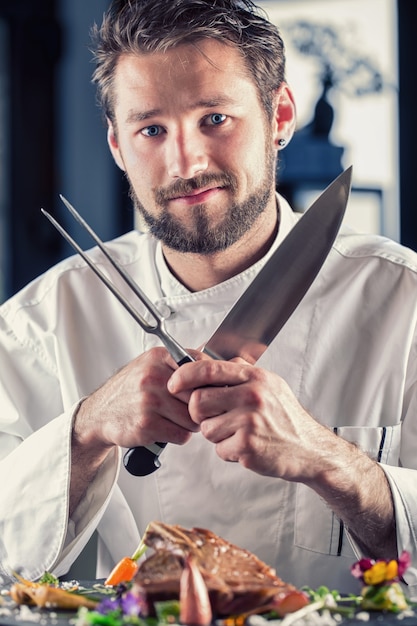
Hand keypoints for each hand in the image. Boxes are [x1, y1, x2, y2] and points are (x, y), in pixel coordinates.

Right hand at [74, 347, 199, 452]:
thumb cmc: (130, 390)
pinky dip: (179, 436)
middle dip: (200, 407)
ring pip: (192, 418)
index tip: (210, 390)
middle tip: (193, 411)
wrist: (99, 413)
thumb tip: (215, 369)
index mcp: (158, 358)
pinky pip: (181, 435)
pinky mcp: (147, 425)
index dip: (210, 382)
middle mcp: (153, 377)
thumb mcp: (150, 365)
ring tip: (178, 420)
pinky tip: (168, 429)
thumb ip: (179, 363)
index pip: (201, 367)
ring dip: (191, 424)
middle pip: (199, 396)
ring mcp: (150, 401)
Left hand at [167, 357, 331, 480]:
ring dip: (217, 435)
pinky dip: (228, 451)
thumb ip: (242, 372)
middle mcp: (252, 396)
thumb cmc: (287, 418)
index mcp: (255, 378)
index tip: (174, 383)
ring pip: (207, 429)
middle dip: (200, 413)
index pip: (209, 369)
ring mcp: (249, 422)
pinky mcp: (247, 446)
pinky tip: (245, 446)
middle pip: (199, 401)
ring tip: (238, 433)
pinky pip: (219, 449)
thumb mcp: (270, 385)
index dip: (184, 375)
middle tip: (214, 417)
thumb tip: (213, 361)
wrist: (309, 448)